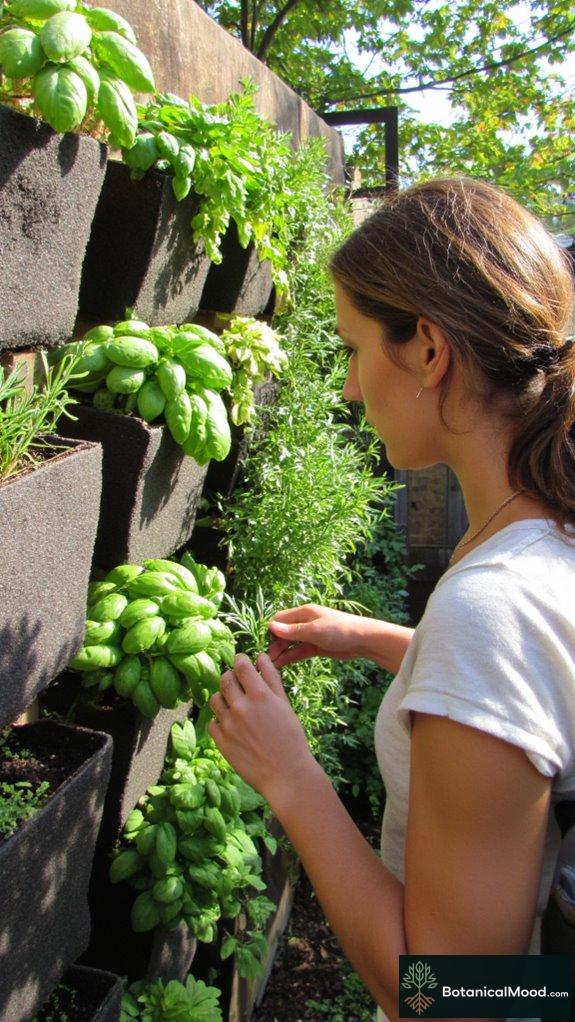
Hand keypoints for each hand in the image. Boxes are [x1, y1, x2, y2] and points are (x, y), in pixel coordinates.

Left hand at [208, 652, 318, 810]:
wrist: (286, 775)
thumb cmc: (291, 738)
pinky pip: (212, 722)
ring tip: (234, 706)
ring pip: (215, 699)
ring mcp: (228, 724)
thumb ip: (271, 679)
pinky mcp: (221, 741)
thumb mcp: (285, 705)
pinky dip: (220, 720)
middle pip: (225, 679)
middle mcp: (241, 707)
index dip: (240, 660)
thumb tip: (261, 656)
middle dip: (231, 677)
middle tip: (238, 684)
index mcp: (259, 695)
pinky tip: (232, 726)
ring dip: (223, 698)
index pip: (241, 665)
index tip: (242, 662)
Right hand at [267, 603, 369, 667]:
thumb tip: (270, 626)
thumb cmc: (339, 630)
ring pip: (290, 643)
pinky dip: (290, 657)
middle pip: (283, 632)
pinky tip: (281, 664)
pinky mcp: (315, 647)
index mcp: (303, 612)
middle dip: (275, 644)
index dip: (272, 630)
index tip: (266, 644)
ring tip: (270, 665)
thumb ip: (292, 631)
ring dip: (281, 652)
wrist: (363, 640)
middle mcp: (304, 622)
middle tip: (267, 659)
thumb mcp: (313, 630)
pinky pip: (299, 651)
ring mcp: (310, 635)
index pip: (280, 619)